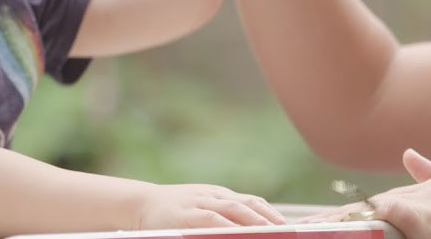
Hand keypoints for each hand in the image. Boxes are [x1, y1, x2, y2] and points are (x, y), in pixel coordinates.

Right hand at [135, 183, 284, 228]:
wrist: (140, 204)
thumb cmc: (173, 211)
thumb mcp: (201, 208)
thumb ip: (223, 217)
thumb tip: (252, 230)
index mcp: (220, 195)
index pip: (253, 202)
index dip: (272, 214)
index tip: (290, 227)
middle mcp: (213, 196)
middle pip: (248, 205)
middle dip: (270, 220)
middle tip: (289, 232)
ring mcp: (199, 203)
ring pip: (233, 210)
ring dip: (255, 222)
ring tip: (271, 233)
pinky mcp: (186, 214)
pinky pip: (212, 220)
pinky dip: (227, 228)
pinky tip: (238, 235)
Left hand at [300, 149, 430, 238]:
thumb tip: (409, 153)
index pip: (384, 201)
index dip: (351, 213)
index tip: (319, 221)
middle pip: (374, 205)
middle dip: (342, 217)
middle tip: (309, 225)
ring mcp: (428, 206)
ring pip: (373, 210)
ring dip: (342, 220)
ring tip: (311, 226)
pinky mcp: (423, 219)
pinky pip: (383, 211)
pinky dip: (361, 215)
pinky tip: (336, 221)